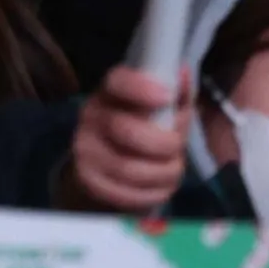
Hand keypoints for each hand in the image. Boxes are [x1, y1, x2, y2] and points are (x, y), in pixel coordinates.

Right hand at [69, 64, 189, 212]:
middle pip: (127, 131)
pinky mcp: (87, 180)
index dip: (142, 89)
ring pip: (128, 169)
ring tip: (173, 168)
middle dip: (164, 143)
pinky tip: (160, 186)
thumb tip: (184, 74)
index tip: (167, 96)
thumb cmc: (143, 126)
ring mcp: (84, 149)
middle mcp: (91, 116)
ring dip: (162, 172)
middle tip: (177, 146)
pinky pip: (124, 193)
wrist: (106, 163)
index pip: (118, 82)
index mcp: (111, 91)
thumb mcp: (162, 107)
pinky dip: (151, 193)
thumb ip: (177, 92)